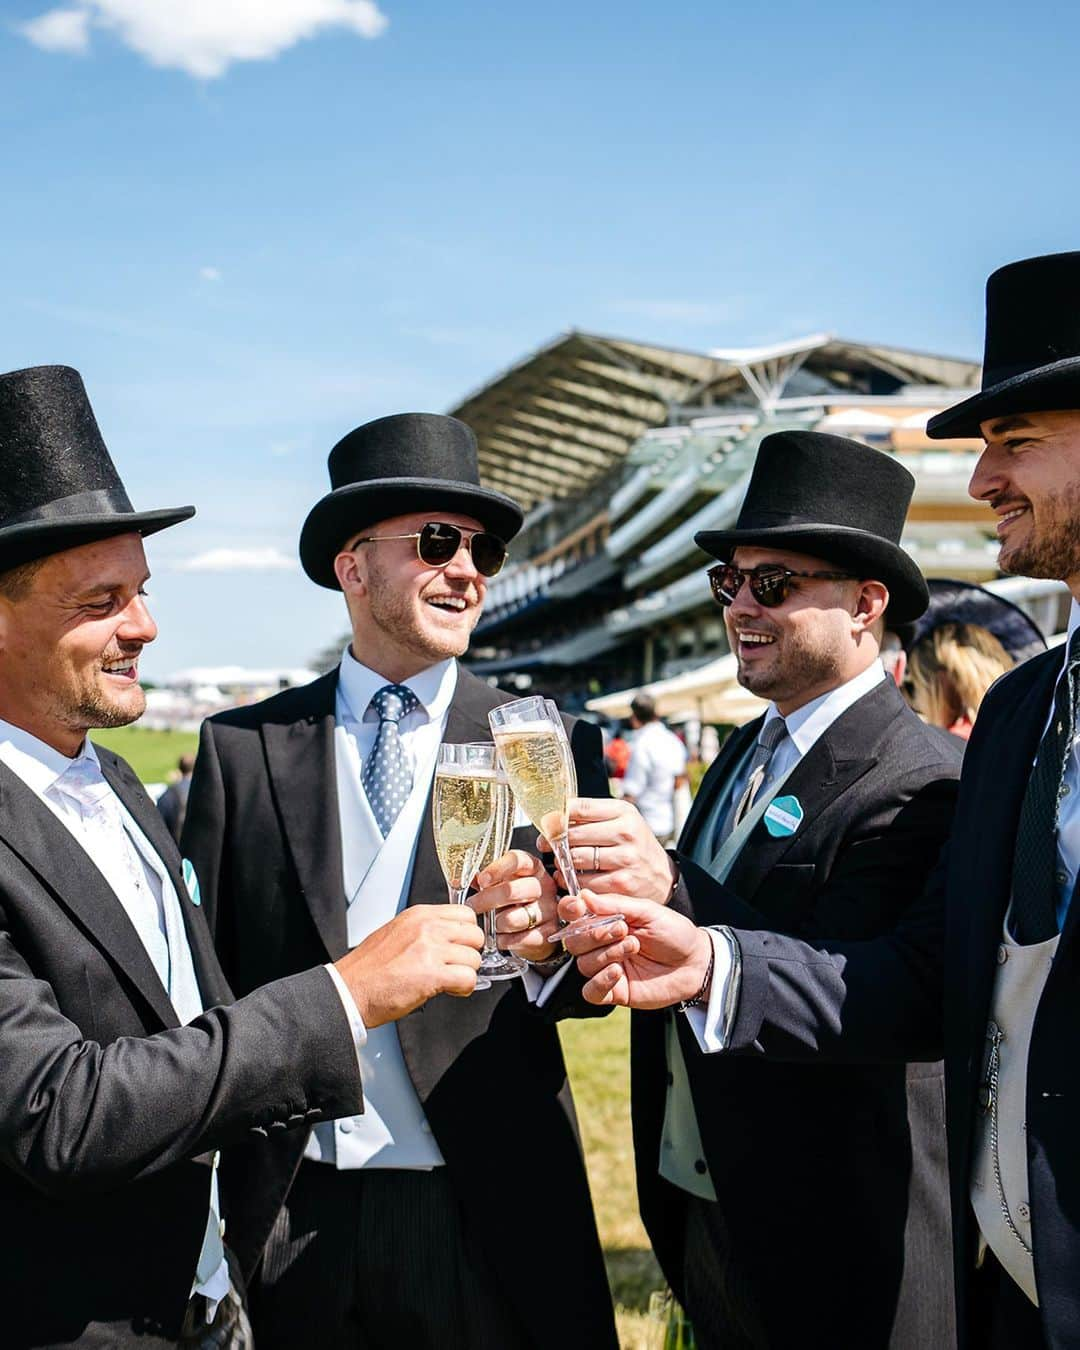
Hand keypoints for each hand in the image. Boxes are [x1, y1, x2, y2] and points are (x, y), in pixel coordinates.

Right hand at [335, 905, 482, 1027]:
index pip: (465, 913)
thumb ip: (425, 930)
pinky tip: (450, 990)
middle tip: (456, 966)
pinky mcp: (431, 974)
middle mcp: (426, 927)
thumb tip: (451, 936)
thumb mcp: (397, 932)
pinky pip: (468, 978)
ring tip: (450, 980)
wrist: (349, 991)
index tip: (461, 946)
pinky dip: (464, 988)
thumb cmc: (369, 969)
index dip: (467, 934)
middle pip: (475, 934)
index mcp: (418, 915)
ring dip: (466, 973)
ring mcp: (429, 949)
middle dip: (470, 954)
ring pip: (474, 958)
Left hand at [472, 850, 560, 962]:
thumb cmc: (514, 901)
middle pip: (512, 890)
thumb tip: (458, 879)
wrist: (536, 928)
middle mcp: (544, 886)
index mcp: (532, 867)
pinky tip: (500, 937)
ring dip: (495, 923)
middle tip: (473, 906)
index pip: (518, 860)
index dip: (497, 869)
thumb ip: (484, 879)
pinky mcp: (549, 932)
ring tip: (491, 923)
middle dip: (486, 900)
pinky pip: (520, 939)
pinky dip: (504, 940)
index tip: (482, 880)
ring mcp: (548, 910)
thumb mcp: (503, 884)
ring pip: (514, 918)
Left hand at [543, 798, 677, 909]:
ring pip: (576, 859)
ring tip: (560, 862)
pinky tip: (570, 878)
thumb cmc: (634, 845)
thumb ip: (592, 815)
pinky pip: (584, 882)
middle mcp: (626, 833)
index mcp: (624, 812)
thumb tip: (554, 815)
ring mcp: (625, 859)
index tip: (548, 822)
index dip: (557, 816)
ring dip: (561, 862)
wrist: (662, 875)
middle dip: (554, 840)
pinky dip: (571, 882)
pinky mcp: (621, 884)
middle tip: (547, 844)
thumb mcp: (621, 820)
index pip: (581, 808)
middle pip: (574, 834)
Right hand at [558, 890, 711, 1008]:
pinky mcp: (613, 991)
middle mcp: (600, 944)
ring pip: (583, 964)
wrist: (695, 962)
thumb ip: (615, 904)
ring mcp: (605, 968)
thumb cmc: (673, 932)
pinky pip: (590, 991)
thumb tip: (583, 895)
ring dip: (606, 954)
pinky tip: (618, 972)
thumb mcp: (647, 911)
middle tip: (622, 929)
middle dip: (594, 934)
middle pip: (573, 941)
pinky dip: (600, 981)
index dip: (570, 910)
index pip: (573, 915)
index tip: (579, 906)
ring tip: (633, 947)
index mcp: (604, 920)